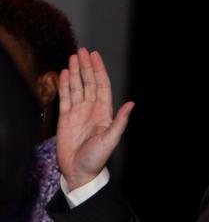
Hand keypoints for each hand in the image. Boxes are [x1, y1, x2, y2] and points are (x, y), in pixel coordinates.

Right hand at [56, 48, 133, 190]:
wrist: (79, 171)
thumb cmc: (97, 158)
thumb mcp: (111, 138)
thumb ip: (120, 120)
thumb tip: (132, 104)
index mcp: (104, 112)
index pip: (102, 86)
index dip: (99, 70)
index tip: (95, 56)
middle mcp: (92, 109)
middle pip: (89, 83)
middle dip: (86, 66)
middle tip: (82, 51)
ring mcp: (78, 113)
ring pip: (77, 87)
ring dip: (75, 72)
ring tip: (73, 57)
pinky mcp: (66, 118)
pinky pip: (65, 98)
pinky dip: (65, 85)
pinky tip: (64, 74)